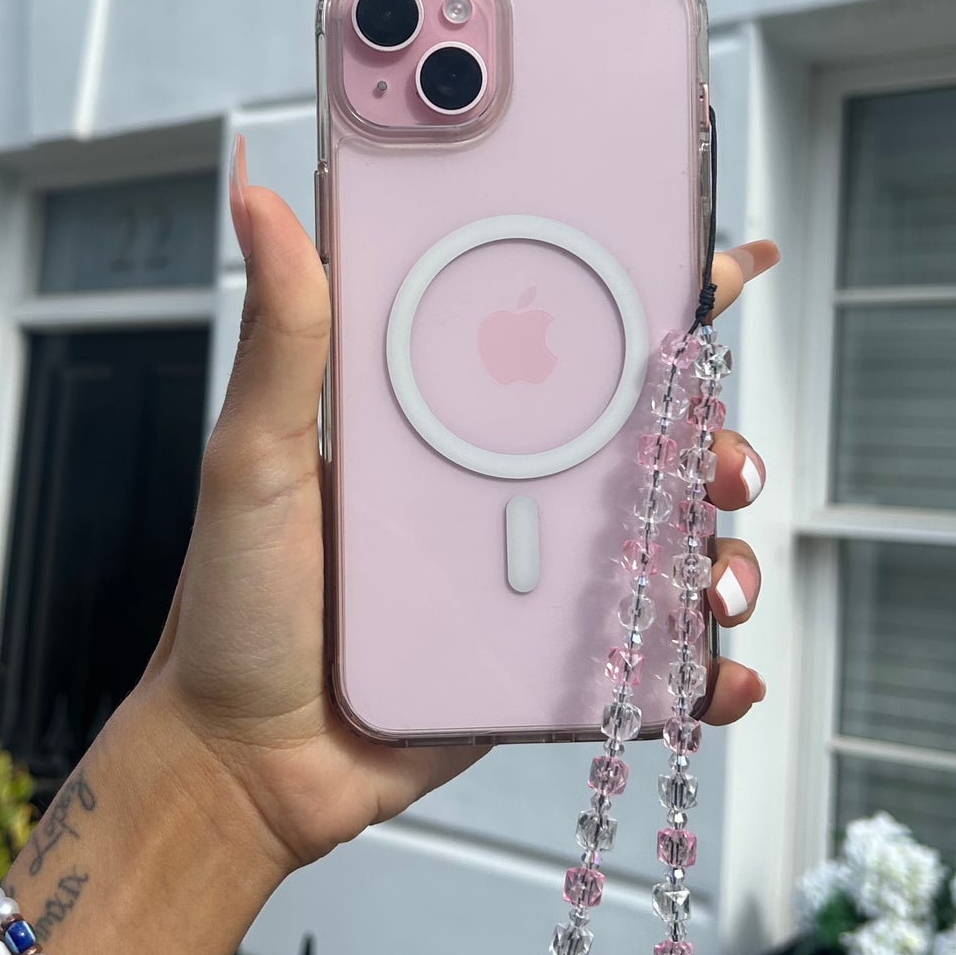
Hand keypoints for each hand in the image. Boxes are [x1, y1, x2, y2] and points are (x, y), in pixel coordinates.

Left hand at [138, 137, 777, 872]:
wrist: (244, 761)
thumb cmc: (237, 606)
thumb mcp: (256, 459)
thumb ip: (282, 333)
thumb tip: (258, 192)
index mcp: (446, 421)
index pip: (561, 334)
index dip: (646, 291)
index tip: (715, 261)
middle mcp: (502, 489)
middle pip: (643, 437)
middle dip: (708, 432)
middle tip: (713, 451)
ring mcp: (533, 579)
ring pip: (663, 542)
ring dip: (718, 548)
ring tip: (710, 577)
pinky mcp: (546, 663)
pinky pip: (643, 656)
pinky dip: (699, 667)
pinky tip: (712, 673)